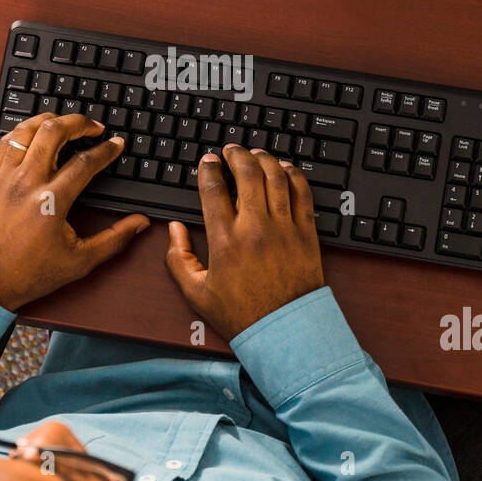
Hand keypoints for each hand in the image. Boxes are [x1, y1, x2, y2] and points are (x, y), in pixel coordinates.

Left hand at [0, 113, 148, 310]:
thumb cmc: (29, 273)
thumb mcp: (80, 261)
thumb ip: (114, 239)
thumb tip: (140, 223)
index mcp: (50, 202)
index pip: (84, 162)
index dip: (106, 150)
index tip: (116, 144)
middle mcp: (25, 183)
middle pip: (53, 132)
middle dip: (78, 122)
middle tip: (93, 126)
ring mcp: (4, 177)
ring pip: (26, 130)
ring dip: (49, 120)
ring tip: (66, 123)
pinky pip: (6, 141)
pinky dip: (24, 131)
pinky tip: (35, 134)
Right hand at [165, 144, 324, 340]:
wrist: (284, 331)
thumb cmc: (241, 314)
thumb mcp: (196, 292)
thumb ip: (179, 258)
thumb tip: (174, 229)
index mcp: (225, 240)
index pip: (214, 189)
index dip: (209, 169)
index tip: (208, 162)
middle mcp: (255, 228)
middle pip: (247, 173)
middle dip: (237, 154)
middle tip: (231, 149)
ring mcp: (284, 228)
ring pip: (276, 177)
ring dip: (264, 159)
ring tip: (256, 153)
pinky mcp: (306, 233)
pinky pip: (302, 193)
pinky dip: (294, 175)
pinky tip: (285, 169)